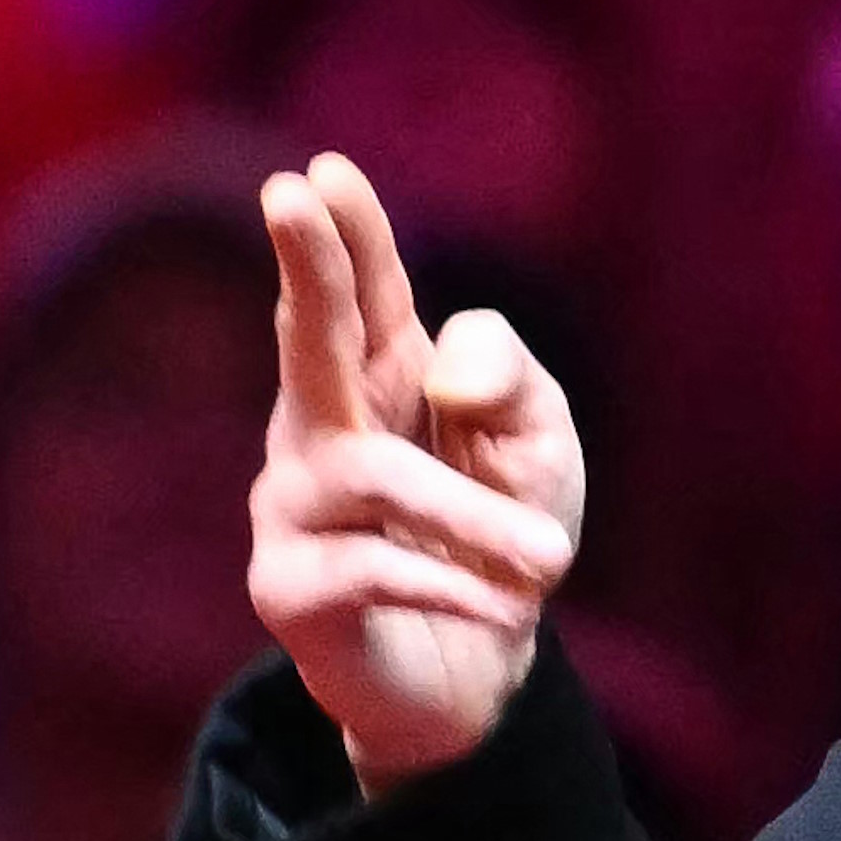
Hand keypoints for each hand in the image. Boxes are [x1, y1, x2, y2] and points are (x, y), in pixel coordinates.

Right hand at [247, 154, 585, 793]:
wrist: (484, 670)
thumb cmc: (503, 533)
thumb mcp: (539, 444)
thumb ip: (510, 382)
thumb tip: (441, 364)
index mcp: (385, 378)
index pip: (363, 295)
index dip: (344, 235)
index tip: (321, 171)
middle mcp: (320, 430)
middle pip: (311, 341)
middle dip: (307, 268)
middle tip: (287, 195)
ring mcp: (292, 507)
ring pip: (379, 478)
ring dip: (474, 516)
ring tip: (553, 559)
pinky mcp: (290, 590)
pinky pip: (377, 567)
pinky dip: (455, 579)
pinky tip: (508, 606)